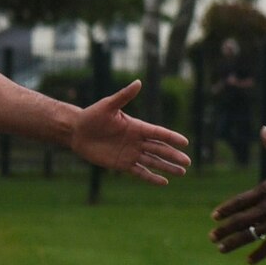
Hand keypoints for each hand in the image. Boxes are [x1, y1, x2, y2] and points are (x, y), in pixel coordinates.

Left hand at [69, 80, 191, 184]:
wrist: (77, 132)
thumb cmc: (92, 116)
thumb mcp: (108, 105)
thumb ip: (124, 96)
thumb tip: (138, 82)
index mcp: (136, 126)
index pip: (158, 133)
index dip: (171, 138)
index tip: (185, 143)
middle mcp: (137, 141)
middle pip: (159, 149)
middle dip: (173, 156)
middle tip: (187, 162)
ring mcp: (131, 153)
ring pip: (153, 161)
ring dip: (167, 167)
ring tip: (182, 172)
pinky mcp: (122, 164)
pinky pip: (140, 172)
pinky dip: (151, 177)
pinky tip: (164, 182)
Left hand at [210, 129, 265, 263]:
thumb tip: (264, 130)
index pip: (239, 202)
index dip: (225, 210)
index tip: (215, 217)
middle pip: (239, 221)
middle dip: (223, 230)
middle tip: (212, 237)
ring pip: (248, 236)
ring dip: (233, 243)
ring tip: (221, 249)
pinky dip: (258, 254)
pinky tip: (249, 261)